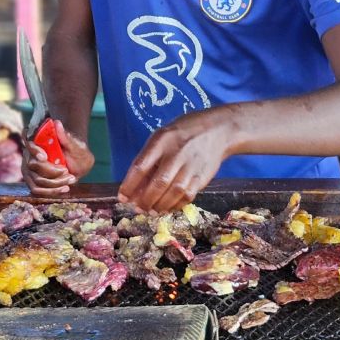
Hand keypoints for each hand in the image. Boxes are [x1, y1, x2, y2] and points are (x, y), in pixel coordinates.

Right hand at [22, 120, 94, 197]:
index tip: (44, 157)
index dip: (33, 149)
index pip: (27, 140)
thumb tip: (58, 123)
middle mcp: (29, 153)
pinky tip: (65, 188)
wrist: (78, 163)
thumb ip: (66, 136)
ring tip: (71, 179)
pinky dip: (52, 191)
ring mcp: (29, 168)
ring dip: (55, 183)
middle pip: (33, 165)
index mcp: (38, 139)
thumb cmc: (76, 151)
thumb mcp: (76, 145)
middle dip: (51, 171)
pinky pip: (36, 190)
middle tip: (67, 171)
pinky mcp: (32, 180)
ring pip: (36, 180)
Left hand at [118, 108, 233, 212]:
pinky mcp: (203, 176)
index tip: (122, 198)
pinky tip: (167, 207)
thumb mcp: (162, 136)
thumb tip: (134, 188)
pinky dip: (175, 205)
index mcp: (162, 140)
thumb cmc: (183, 133)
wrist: (218, 130)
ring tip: (151, 210)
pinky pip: (187, 196)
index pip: (141, 166)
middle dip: (145, 200)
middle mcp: (177, 153)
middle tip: (137, 208)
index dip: (129, 185)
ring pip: (174, 192)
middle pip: (159, 183)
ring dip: (159, 205)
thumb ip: (149, 158)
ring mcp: (191, 165)